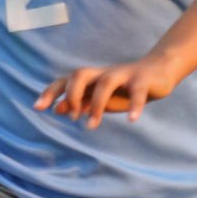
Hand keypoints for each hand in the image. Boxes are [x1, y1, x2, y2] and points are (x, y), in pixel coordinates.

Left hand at [34, 54, 178, 128]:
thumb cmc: (125, 89)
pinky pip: (137, 92)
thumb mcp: (101, 98)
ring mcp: (123, 75)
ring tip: (92, 126)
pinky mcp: (143, 80)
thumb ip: (81, 103)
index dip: (50, 92)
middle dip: (72, 94)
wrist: (159, 72)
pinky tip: (132, 120)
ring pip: (105, 82)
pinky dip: (134, 106)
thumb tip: (56, 109)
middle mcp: (103, 74)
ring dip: (96, 104)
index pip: (65, 81)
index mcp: (91, 79)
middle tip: (71, 117)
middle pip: (80, 74)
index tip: (37, 108)